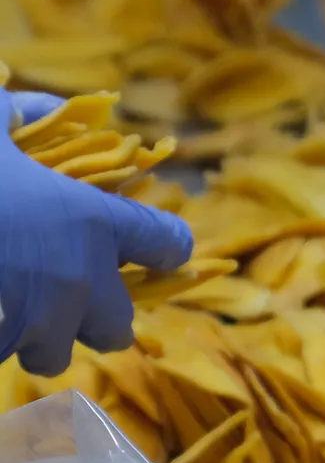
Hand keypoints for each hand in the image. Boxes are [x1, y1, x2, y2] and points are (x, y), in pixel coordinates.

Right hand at [0, 92, 192, 377]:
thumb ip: (24, 112)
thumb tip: (47, 108)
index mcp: (94, 219)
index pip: (169, 244)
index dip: (164, 246)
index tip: (154, 248)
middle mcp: (79, 277)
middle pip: (117, 327)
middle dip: (95, 318)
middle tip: (64, 295)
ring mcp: (37, 318)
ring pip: (54, 353)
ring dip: (38, 337)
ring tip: (11, 309)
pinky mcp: (0, 339)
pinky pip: (5, 354)